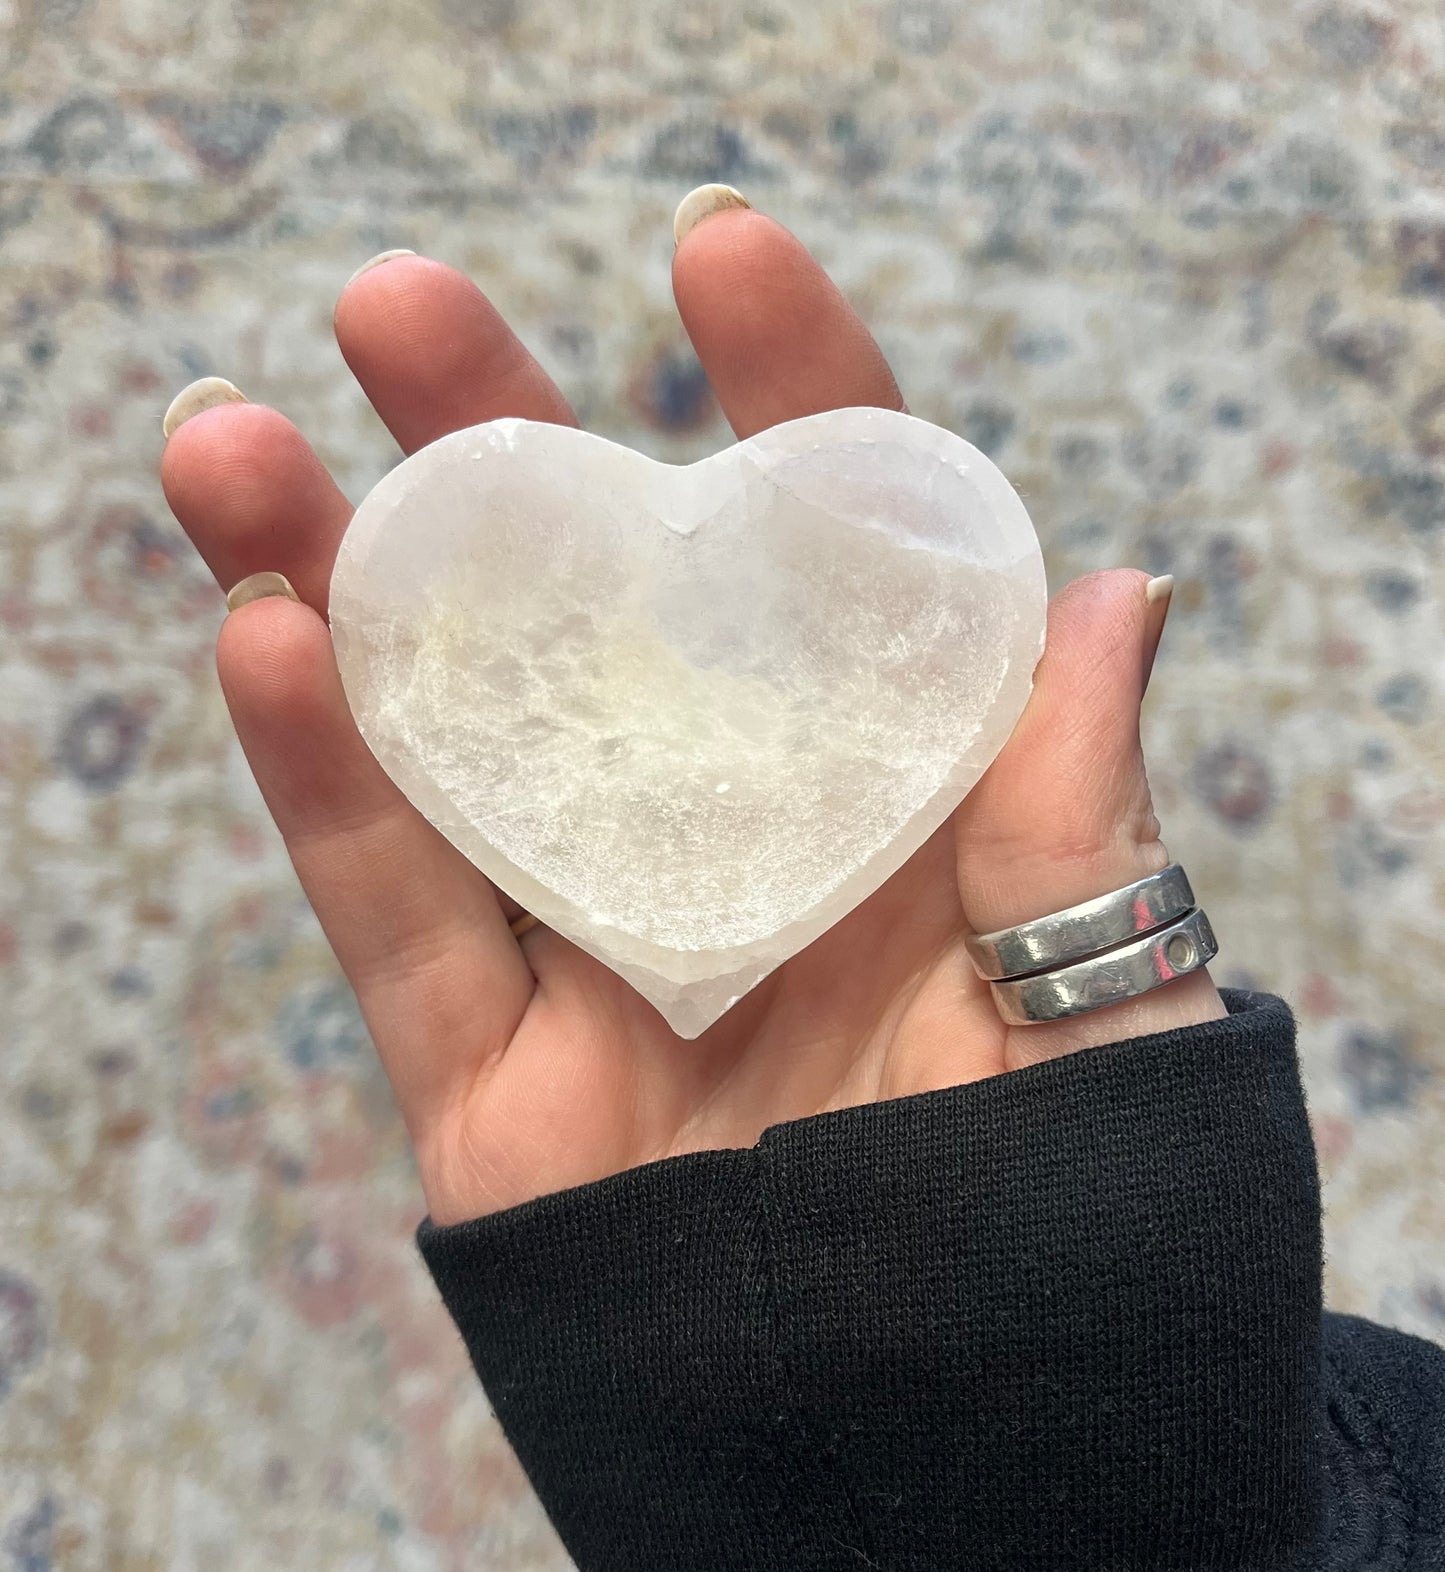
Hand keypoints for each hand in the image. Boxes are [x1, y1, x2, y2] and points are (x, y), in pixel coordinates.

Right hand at [162, 193, 1224, 1224]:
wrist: (952, 1457)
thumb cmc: (1070, 1235)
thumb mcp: (1106, 1014)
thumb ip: (1085, 820)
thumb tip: (1113, 588)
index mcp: (896, 804)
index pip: (840, 567)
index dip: (791, 402)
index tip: (718, 255)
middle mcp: (734, 843)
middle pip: (606, 619)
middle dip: (504, 454)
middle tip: (399, 307)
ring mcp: (600, 950)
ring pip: (454, 744)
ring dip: (341, 589)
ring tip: (233, 444)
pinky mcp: (494, 1081)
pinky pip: (402, 919)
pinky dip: (330, 787)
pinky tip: (265, 639)